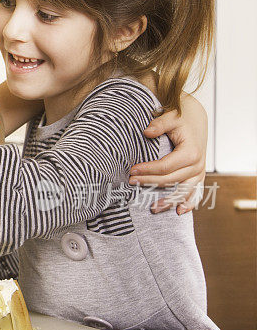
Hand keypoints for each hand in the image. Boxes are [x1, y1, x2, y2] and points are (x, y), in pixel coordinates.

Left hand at [130, 94, 207, 214]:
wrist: (195, 120)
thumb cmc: (180, 119)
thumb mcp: (171, 117)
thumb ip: (159, 124)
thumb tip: (147, 132)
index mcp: (191, 152)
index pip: (166, 166)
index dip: (148, 170)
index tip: (131, 170)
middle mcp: (197, 165)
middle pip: (171, 180)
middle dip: (149, 182)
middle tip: (130, 183)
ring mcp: (199, 173)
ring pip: (183, 191)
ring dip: (169, 201)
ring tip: (153, 209)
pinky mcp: (198, 176)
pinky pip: (196, 193)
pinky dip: (189, 203)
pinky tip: (179, 212)